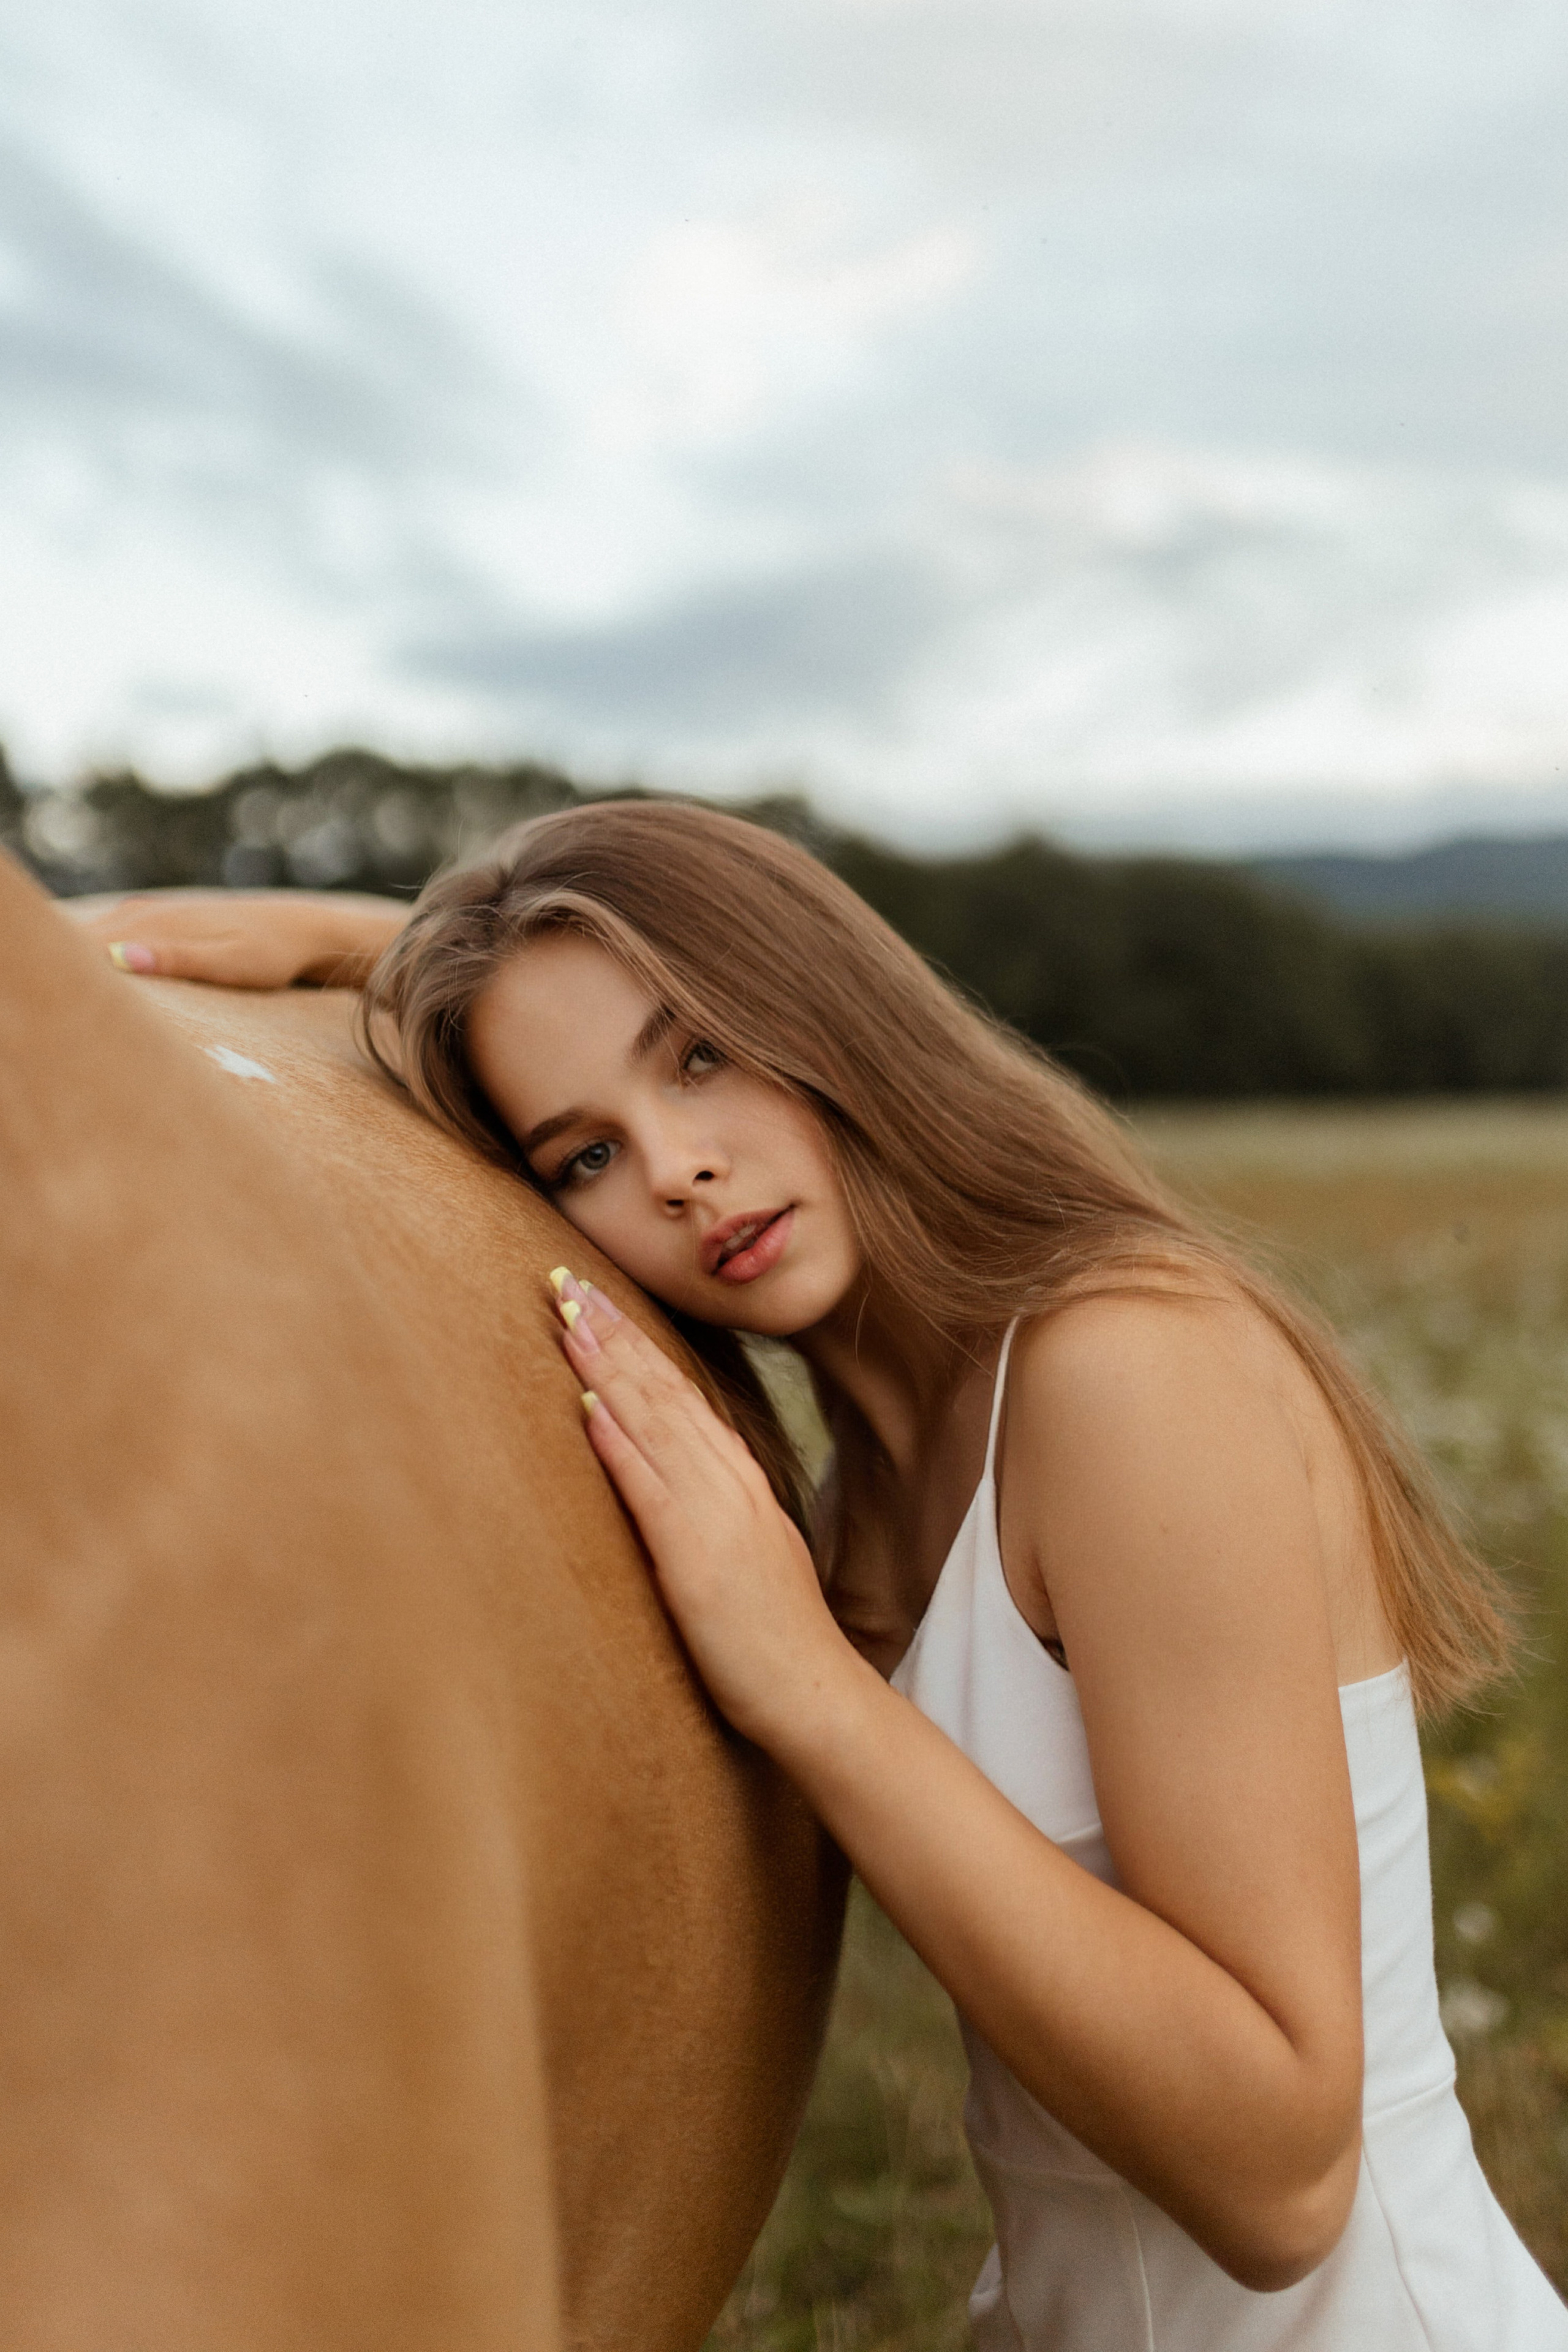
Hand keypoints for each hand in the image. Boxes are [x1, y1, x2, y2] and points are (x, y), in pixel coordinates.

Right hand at [66, 891, 403, 989]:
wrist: (301, 930)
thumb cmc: (271, 952)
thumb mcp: (229, 963)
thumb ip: (176, 960)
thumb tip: (119, 957)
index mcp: (153, 924)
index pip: (84, 943)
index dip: (62, 968)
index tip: (47, 997)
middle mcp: (143, 914)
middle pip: (79, 938)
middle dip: (61, 968)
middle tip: (45, 1006)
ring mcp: (148, 916)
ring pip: (94, 937)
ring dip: (75, 963)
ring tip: (59, 999)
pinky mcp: (158, 924)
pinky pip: (111, 938)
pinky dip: (96, 957)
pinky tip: (89, 980)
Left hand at [550, 1270, 848, 1748]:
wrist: (815, 1693)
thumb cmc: (774, 1641)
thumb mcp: (744, 1557)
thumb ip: (712, 1514)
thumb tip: (671, 1485)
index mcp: (740, 1483)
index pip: (682, 1397)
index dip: (639, 1347)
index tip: (600, 1304)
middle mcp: (729, 1485)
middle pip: (665, 1392)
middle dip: (616, 1334)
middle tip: (570, 1283)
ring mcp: (714, 1515)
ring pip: (655, 1422)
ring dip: (609, 1365)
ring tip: (570, 1317)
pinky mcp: (693, 1556)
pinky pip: (650, 1486)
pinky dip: (619, 1440)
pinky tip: (589, 1403)